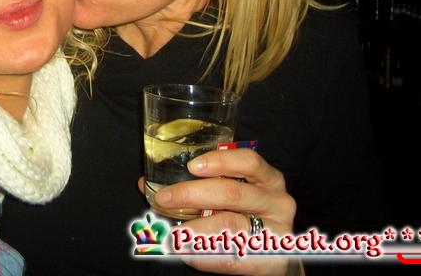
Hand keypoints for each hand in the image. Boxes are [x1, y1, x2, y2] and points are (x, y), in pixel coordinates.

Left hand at [140, 148, 297, 274]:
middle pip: (232, 192)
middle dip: (191, 194)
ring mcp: (275, 231)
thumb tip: (144, 183)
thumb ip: (196, 184)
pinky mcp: (267, 260)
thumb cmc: (244, 215)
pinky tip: (185, 252)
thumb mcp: (228, 194)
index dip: (220, 161)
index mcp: (266, 178)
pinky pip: (229, 257)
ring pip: (229, 226)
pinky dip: (201, 255)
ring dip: (193, 227)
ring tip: (171, 231)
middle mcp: (276, 201)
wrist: (272, 256)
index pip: (248, 161)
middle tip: (163, 198)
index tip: (192, 166)